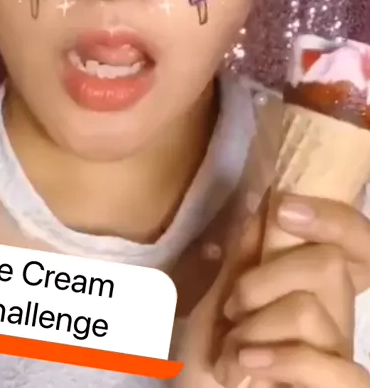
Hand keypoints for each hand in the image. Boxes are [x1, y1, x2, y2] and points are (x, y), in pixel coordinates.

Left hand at [177, 192, 369, 387]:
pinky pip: (338, 370)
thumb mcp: (220, 300)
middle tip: (232, 310)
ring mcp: (339, 355)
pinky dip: (282, 361)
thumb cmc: (215, 360)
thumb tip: (264, 200)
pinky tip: (248, 368)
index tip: (282, 209)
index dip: (333, 218)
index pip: (356, 241)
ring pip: (310, 311)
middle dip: (264, 280)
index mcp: (313, 287)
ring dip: (254, 331)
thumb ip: (245, 257)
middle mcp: (336, 316)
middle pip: (329, 264)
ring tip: (230, 355)